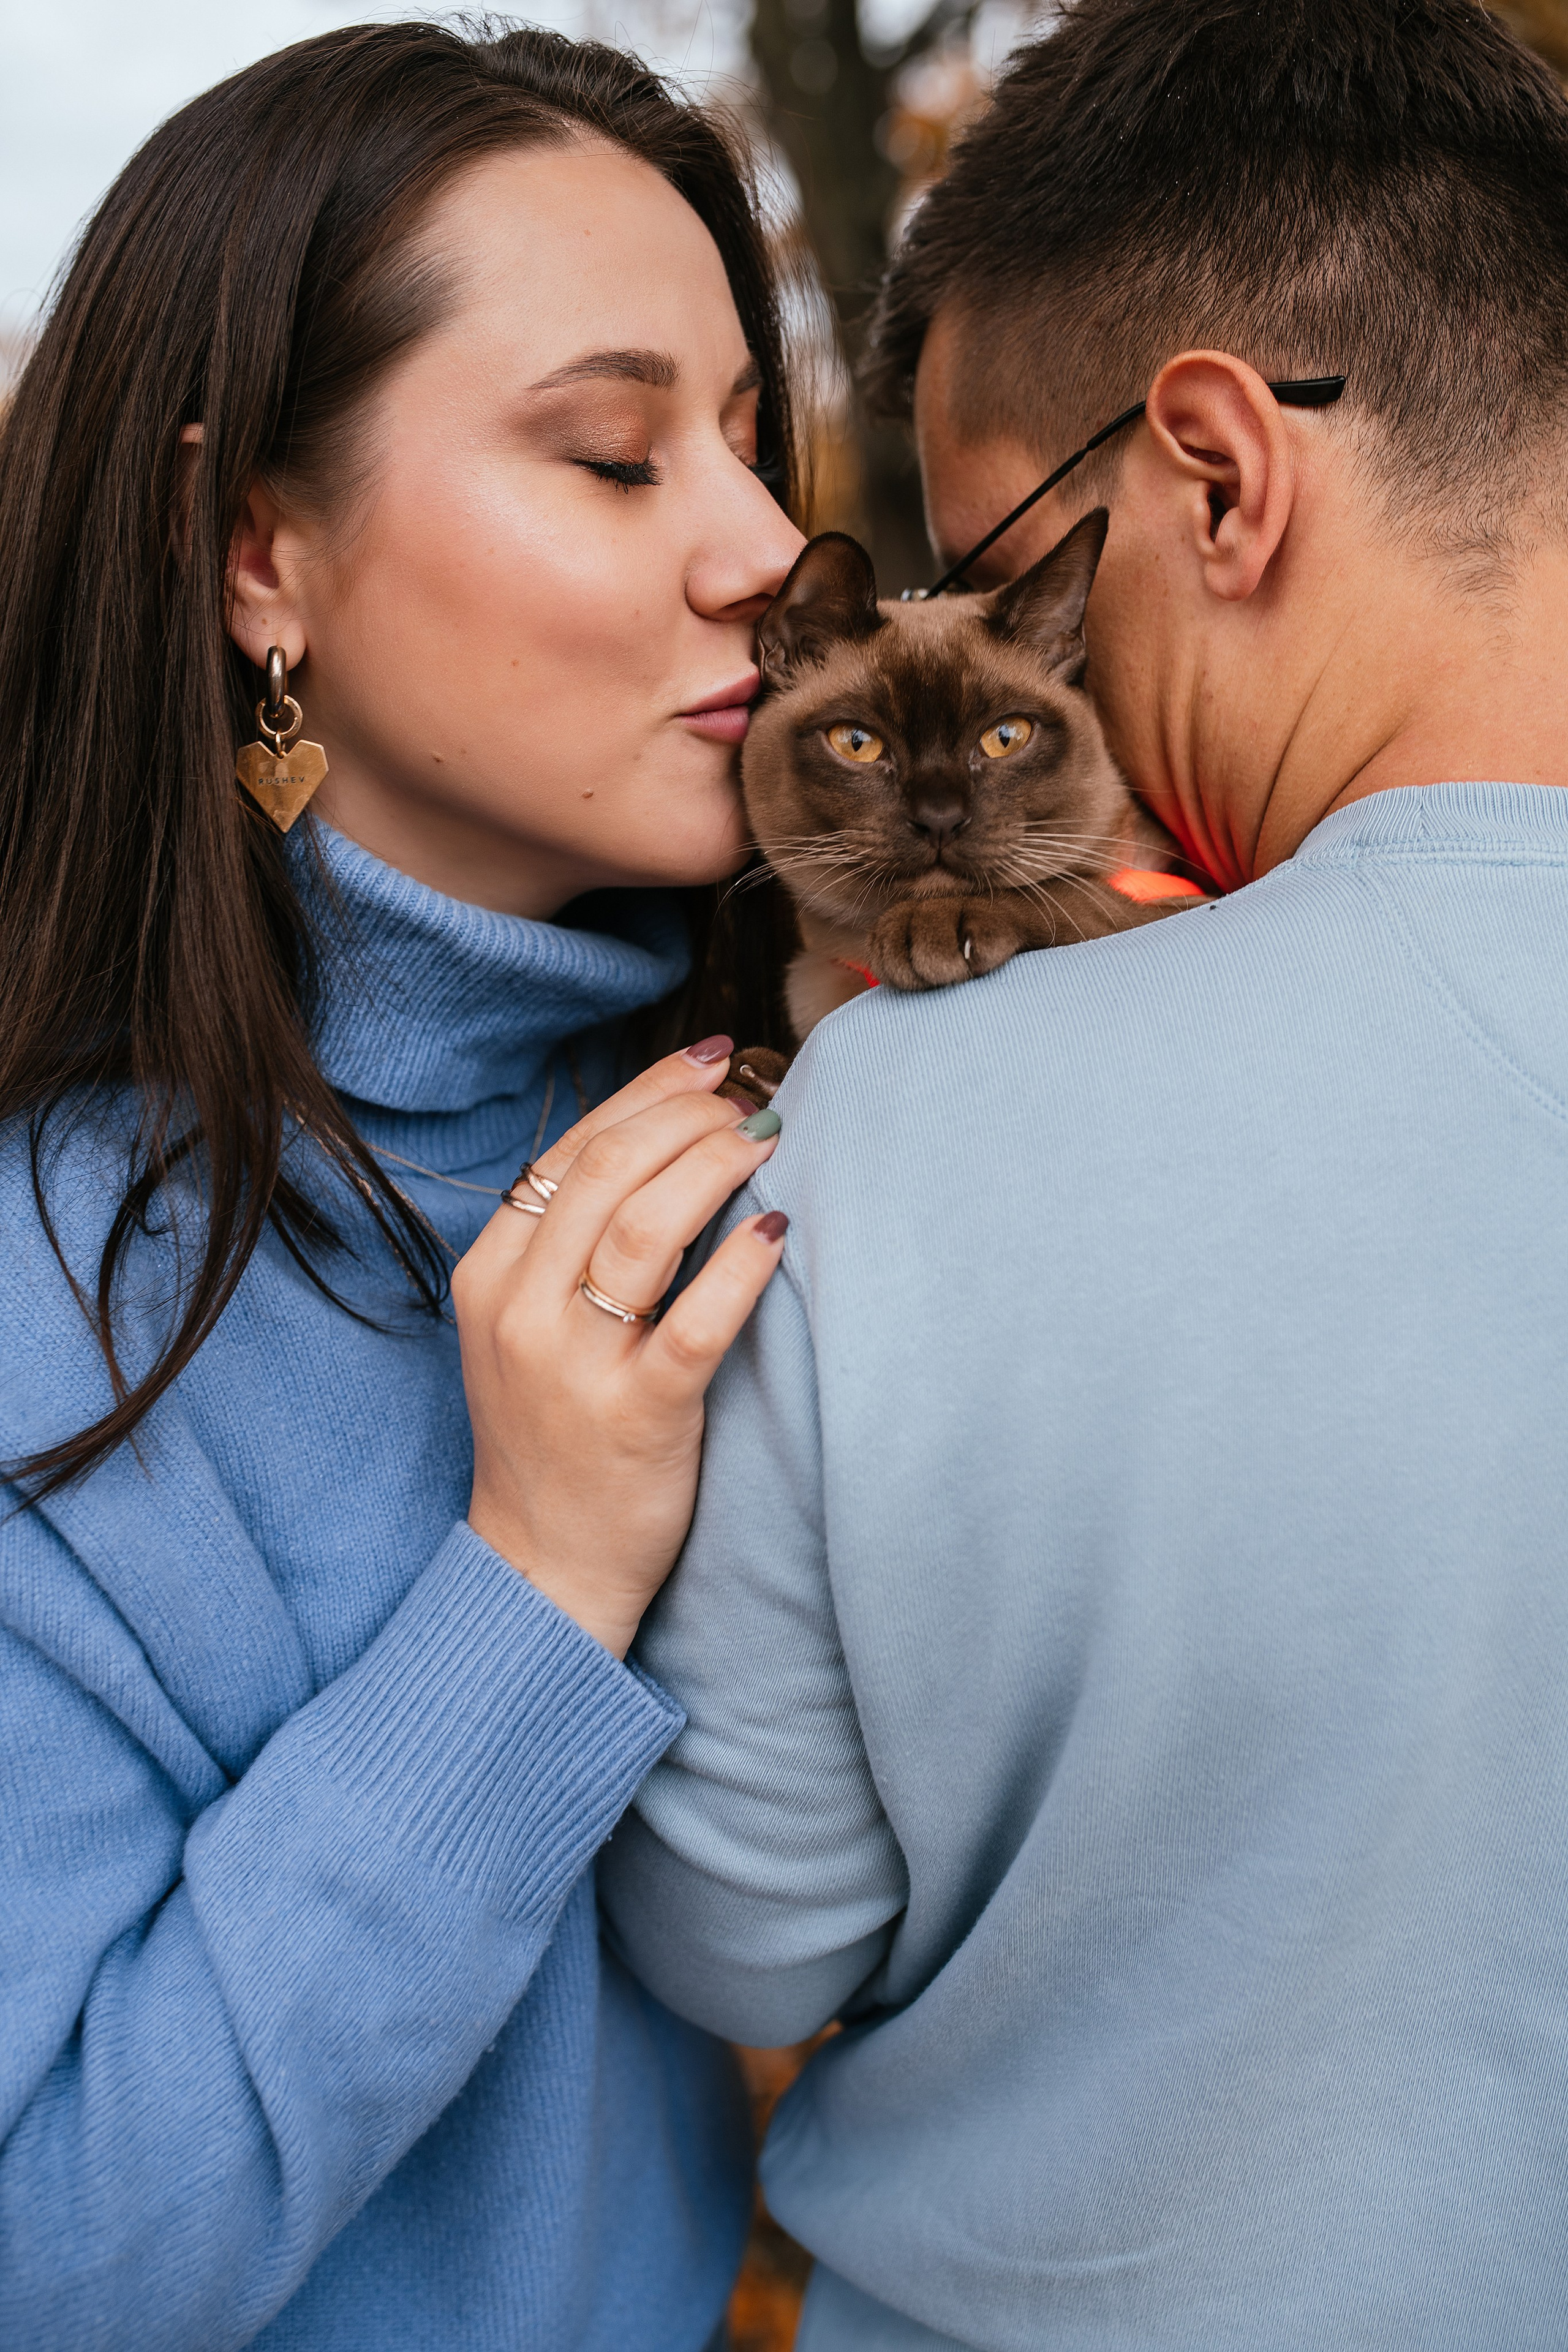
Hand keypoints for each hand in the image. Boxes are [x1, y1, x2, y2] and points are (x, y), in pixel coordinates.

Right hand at [451, 1040, 786, 1656]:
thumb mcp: (525, 1327)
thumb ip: (566, 1243)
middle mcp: (521, 1310)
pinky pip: (697, 1320)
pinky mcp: (638, 1414)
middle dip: (689, 1115)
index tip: (710, 1064)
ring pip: (645, 1227)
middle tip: (750, 1101)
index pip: (569, 1152)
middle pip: (608, 1170)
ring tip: (767, 1141)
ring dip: (716, 1165)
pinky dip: (740, 1267)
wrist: (543, 1566)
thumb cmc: (551, 1435)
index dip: (646, 1093)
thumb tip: (657, 1141)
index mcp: (489, 1275)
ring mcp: (575, 1364)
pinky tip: (776, 1234)